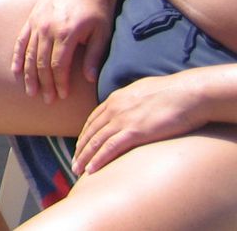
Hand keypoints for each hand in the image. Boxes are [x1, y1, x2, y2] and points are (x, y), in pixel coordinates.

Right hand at [11, 0, 113, 102]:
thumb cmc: (95, 6)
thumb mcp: (102, 31)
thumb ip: (94, 55)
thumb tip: (89, 79)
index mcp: (67, 33)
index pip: (59, 65)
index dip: (60, 83)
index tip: (62, 96)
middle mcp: (48, 29)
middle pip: (42, 62)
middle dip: (44, 84)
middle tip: (47, 100)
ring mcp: (38, 23)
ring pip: (29, 54)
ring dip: (30, 74)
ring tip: (31, 91)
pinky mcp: (32, 18)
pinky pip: (21, 40)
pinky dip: (18, 56)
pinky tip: (15, 70)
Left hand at [72, 73, 204, 174]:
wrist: (189, 93)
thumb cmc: (174, 93)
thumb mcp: (145, 92)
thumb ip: (133, 101)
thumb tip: (134, 109)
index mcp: (116, 98)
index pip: (94, 119)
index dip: (85, 134)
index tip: (80, 147)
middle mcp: (114, 108)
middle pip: (91, 132)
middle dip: (81, 149)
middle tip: (73, 162)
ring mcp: (123, 120)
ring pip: (96, 141)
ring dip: (85, 158)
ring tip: (77, 170)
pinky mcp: (134, 132)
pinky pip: (109, 148)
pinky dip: (98, 160)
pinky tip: (91, 170)